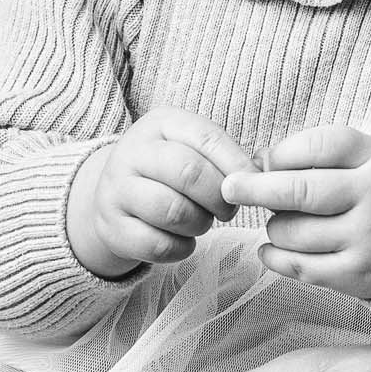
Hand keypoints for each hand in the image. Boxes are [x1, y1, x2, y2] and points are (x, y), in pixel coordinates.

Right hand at [66, 109, 253, 278]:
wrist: (113, 195)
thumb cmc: (167, 171)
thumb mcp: (191, 148)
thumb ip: (224, 156)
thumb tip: (259, 178)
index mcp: (160, 123)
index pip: (207, 137)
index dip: (237, 166)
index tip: (251, 186)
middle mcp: (132, 151)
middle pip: (189, 173)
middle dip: (219, 198)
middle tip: (226, 210)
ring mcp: (116, 189)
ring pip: (173, 211)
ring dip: (200, 224)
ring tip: (202, 222)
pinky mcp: (111, 227)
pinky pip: (158, 244)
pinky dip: (181, 248)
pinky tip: (183, 240)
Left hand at [220, 126, 370, 302]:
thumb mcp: (367, 159)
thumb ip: (318, 155)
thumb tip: (257, 161)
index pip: (319, 147)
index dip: (282, 153)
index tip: (260, 160)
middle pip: (299, 190)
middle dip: (255, 188)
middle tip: (229, 187)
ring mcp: (368, 240)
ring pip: (293, 232)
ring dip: (274, 226)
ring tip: (282, 222)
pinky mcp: (359, 276)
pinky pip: (300, 267)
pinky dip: (275, 257)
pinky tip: (270, 248)